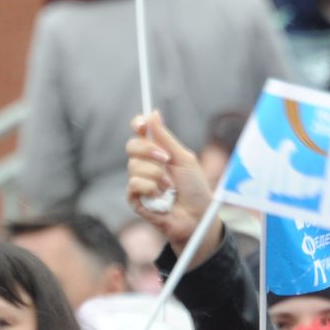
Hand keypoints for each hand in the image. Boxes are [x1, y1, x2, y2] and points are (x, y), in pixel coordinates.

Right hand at [126, 112, 221, 270]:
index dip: (138, 125)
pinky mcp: (134, 198)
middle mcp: (146, 165)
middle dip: (149, 150)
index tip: (141, 123)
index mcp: (158, 152)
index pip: (140, 134)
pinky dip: (150, 188)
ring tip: (170, 187)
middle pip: (132, 146)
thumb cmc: (195, 188)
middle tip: (166, 159)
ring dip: (156, 175)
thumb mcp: (184, 158)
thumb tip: (153, 113)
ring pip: (134, 166)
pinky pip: (134, 184)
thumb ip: (165, 138)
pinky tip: (161, 197)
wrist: (197, 216)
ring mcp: (139, 182)